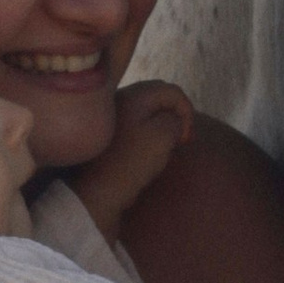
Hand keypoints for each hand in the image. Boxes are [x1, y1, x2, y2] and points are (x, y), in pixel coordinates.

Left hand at [72, 81, 195, 243]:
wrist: (96, 191)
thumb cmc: (131, 161)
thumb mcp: (163, 136)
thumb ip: (176, 120)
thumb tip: (175, 120)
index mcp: (134, 95)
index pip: (172, 91)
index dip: (187, 112)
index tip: (186, 138)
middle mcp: (120, 99)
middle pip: (158, 97)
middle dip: (174, 116)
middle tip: (180, 139)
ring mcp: (112, 117)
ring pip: (147, 112)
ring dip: (161, 125)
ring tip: (165, 147)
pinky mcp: (108, 135)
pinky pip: (135, 125)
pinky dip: (147, 133)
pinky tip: (147, 152)